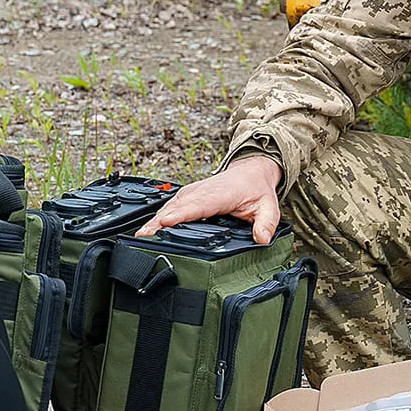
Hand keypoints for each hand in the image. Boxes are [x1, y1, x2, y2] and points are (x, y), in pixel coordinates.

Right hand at [136, 155, 282, 243]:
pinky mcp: (185, 197)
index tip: (165, 223)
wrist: (250, 171)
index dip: (180, 214)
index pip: (197, 205)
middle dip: (158, 222)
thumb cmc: (256, 189)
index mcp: (219, 194)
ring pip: (168, 207)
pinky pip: (168, 207)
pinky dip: (157, 219)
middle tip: (143, 238)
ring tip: (141, 237)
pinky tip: (148, 231)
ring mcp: (190, 193)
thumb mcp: (269, 207)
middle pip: (176, 208)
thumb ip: (266, 224)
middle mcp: (200, 192)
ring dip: (154, 222)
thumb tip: (262, 239)